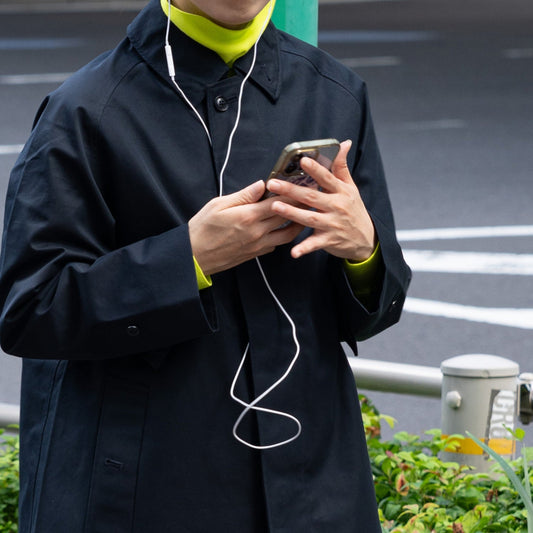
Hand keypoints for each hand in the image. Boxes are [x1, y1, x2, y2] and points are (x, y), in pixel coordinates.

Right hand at [188, 180, 303, 275]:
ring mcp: (258, 245)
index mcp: (248, 216)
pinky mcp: (256, 254)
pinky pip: (276, 244)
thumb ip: (243, 195)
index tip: (301, 184)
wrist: (194, 256)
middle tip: (310, 196)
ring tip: (303, 214)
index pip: (277, 201)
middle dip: (299, 205)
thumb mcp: (218, 205)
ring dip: (297, 224)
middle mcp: (257, 231)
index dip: (291, 192)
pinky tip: (283, 228)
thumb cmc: (202, 228)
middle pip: (286, 216)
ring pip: (287, 234)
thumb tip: (261, 185)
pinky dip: (283, 236)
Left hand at [265, 140, 375, 260]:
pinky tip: (293, 252)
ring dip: (292, 213)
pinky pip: (314, 244)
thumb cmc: (354, 210)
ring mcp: (332, 224)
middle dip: (291, 190)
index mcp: (341, 192)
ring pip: (309, 218)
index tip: (302, 161)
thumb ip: (342, 167)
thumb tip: (344, 143)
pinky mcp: (329, 240)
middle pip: (312, 197)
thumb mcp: (351, 188)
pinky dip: (304, 248)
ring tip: (275, 207)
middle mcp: (337, 207)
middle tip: (273, 183)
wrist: (366, 239)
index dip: (315, 169)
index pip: (327, 178)